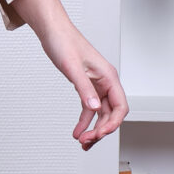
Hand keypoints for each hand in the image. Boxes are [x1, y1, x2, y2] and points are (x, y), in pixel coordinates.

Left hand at [43, 23, 128, 148]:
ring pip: (101, 113)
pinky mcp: (86, 86)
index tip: (100, 134)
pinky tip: (77, 131)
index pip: (120, 106)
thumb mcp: (72, 67)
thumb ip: (84, 89)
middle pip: (111, 113)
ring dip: (93, 129)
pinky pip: (89, 108)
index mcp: (108, 77)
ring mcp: (97, 85)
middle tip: (86, 141)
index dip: (113, 123)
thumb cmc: (64, 42)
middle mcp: (106, 82)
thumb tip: (94, 107)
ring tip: (83, 141)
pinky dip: (85, 121)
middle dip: (101, 130)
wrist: (53, 31)